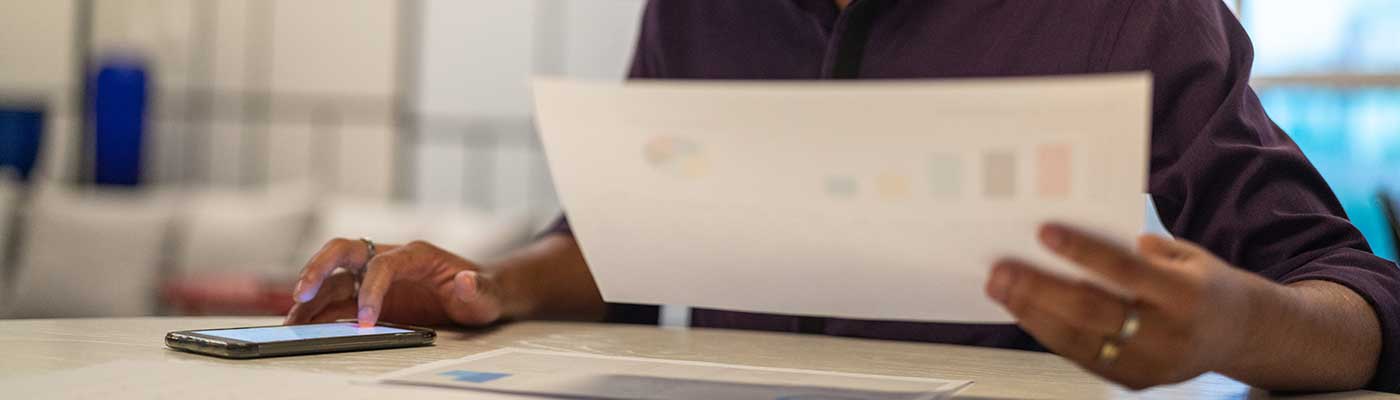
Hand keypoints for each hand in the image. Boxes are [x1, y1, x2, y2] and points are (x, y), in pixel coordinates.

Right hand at [284, 238, 506, 327]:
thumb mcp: (487, 294)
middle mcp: (390, 258)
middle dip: (319, 268)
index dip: (371, 289)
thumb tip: (467, 282)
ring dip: (310, 296)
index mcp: (416, 254)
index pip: (383, 263)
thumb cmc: (483, 290)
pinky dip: (319, 311)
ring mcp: (376, 276)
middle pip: (344, 251)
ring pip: (334, 277)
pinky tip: (304, 325)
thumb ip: (478, 290)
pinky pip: (337, 299)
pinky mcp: (369, 294)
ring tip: (291, 320)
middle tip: (300, 295)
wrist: (480, 293)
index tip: (366, 320)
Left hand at [985, 224, 1269, 389]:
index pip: (1125, 272)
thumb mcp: (1187, 256)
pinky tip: (1025, 312)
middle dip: (1040, 290)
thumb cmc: (1204, 284)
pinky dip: (1048, 333)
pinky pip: (1082, 357)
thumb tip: (1081, 237)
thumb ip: (1140, 250)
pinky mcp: (1134, 381)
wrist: (1243, 334)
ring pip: (1079, 341)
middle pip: (1092, 312)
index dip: (1083, 252)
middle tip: (1001, 270)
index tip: (1044, 233)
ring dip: (1032, 314)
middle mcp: (1168, 334)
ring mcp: (1151, 364)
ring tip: (1001, 289)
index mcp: (1186, 295)